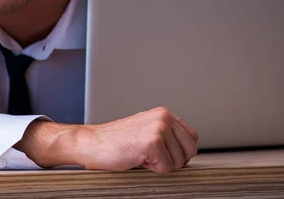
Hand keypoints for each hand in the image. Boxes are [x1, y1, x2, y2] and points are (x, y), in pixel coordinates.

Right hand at [78, 107, 198, 172]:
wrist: (91, 143)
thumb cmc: (115, 142)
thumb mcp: (145, 131)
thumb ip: (166, 135)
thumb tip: (187, 152)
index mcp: (164, 113)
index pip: (191, 137)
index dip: (178, 151)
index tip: (161, 153)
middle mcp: (164, 117)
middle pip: (190, 150)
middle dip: (173, 160)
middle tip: (150, 156)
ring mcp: (159, 128)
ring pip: (179, 162)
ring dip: (159, 165)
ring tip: (139, 154)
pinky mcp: (153, 143)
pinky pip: (165, 168)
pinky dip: (151, 169)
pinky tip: (136, 158)